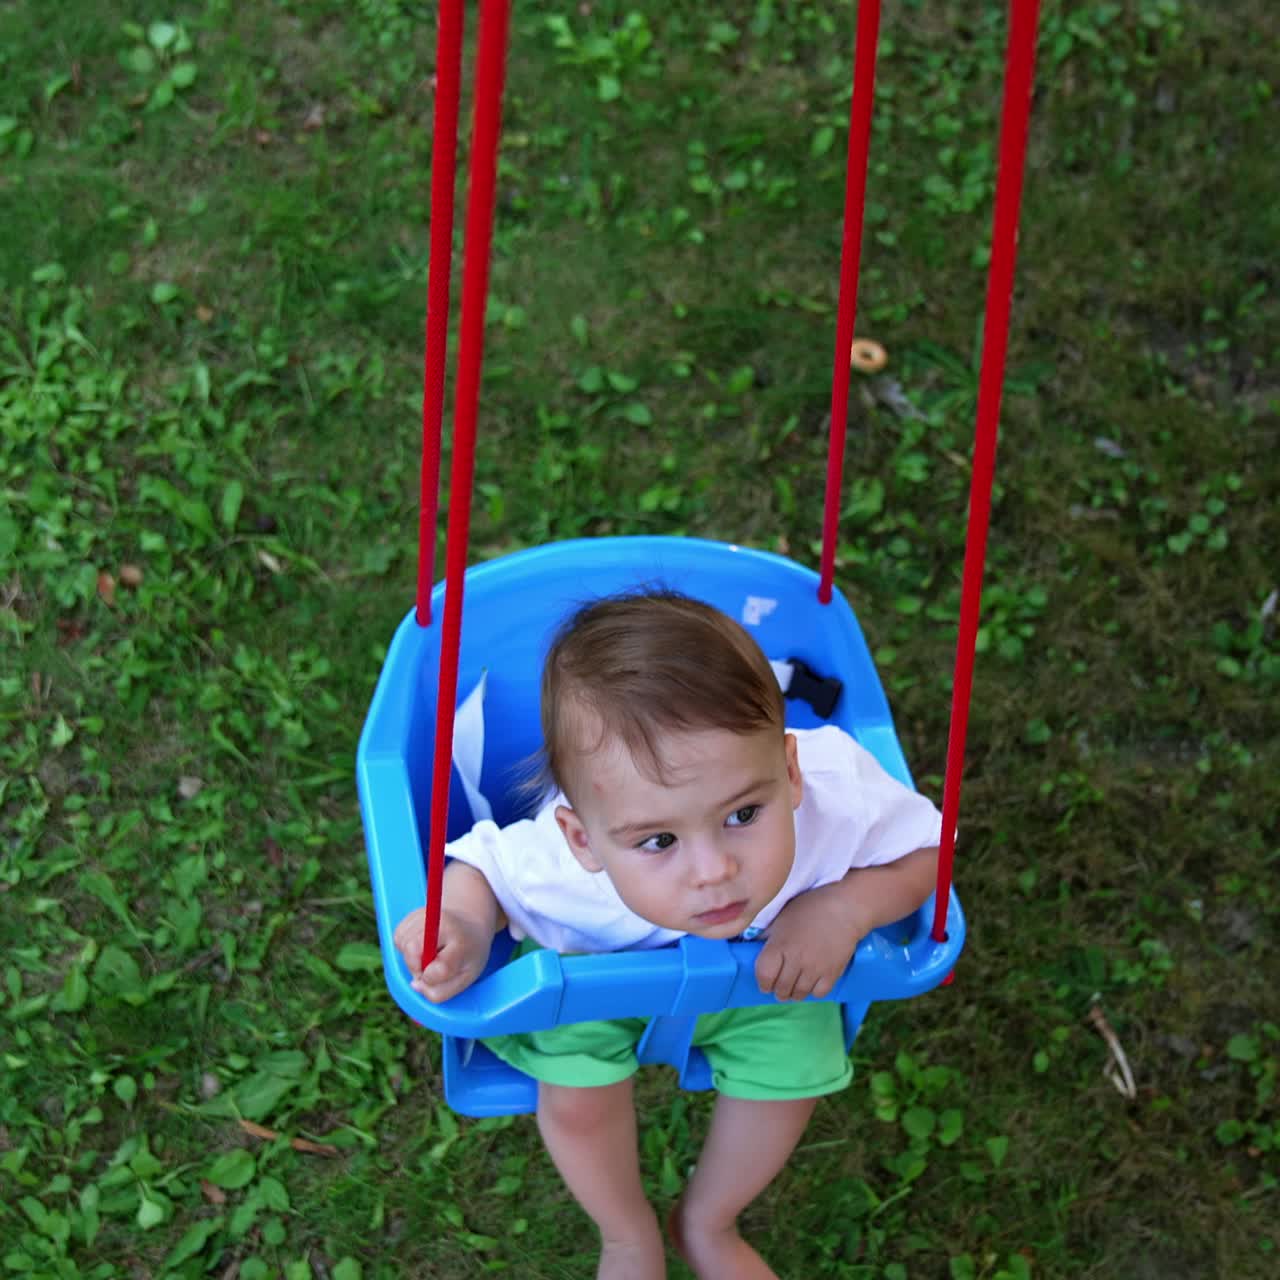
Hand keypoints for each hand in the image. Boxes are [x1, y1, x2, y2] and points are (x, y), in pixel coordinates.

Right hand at [393, 906, 493, 1002]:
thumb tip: (414, 984)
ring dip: (411, 958)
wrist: (470, 926)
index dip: (431, 978)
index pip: (441, 967)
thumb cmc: (467, 957)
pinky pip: (398, 937)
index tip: (438, 976)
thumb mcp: (464, 978)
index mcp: (462, 943)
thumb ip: (440, 992)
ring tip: (429, 954)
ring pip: (403, 944)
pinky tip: (421, 946)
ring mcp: (427, 915)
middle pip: (412, 949)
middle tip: (430, 967)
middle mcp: (444, 923)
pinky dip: (405, 947)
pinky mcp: (413, 914)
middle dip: (415, 967)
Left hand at [754, 885, 868, 1001]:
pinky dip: (813, 991)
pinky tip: (812, 981)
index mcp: (780, 944)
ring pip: (799, 994)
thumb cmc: (810, 907)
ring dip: (794, 992)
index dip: (762, 982)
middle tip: (780, 983)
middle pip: (781, 989)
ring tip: (795, 983)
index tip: (765, 981)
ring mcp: (815, 969)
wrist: (844, 908)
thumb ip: (767, 935)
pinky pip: (818, 994)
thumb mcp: (782, 917)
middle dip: (777, 989)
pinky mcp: (832, 974)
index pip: (764, 975)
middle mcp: (796, 960)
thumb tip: (751, 947)